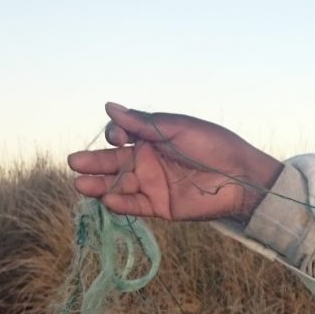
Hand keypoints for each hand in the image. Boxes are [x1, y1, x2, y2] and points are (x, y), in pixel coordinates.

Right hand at [67, 103, 282, 221]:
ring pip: (118, 185)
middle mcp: (148, 161)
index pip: (121, 137)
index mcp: (151, 139)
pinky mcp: (160, 206)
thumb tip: (108, 106)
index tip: (119, 137)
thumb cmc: (214, 146)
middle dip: (93, 162)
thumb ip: (143, 123)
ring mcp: (152, 185)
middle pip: (113, 162)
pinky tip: (108, 199)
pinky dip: (121, 204)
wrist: (241, 177)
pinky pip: (135, 206)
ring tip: (80, 185)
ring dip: (99, 185)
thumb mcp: (178, 128)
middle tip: (73, 162)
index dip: (115, 136)